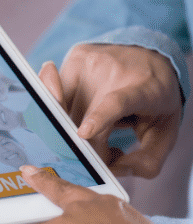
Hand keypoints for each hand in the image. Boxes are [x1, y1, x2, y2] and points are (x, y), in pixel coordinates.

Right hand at [43, 44, 182, 177]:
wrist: (152, 53)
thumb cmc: (156, 97)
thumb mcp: (166, 132)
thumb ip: (148, 161)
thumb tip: (114, 169)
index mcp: (144, 89)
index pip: (118, 102)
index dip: (100, 117)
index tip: (83, 133)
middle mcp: (115, 70)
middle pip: (83, 120)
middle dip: (87, 145)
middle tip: (105, 151)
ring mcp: (91, 62)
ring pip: (65, 111)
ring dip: (75, 128)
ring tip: (98, 125)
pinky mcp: (74, 58)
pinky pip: (57, 97)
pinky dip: (66, 111)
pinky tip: (84, 108)